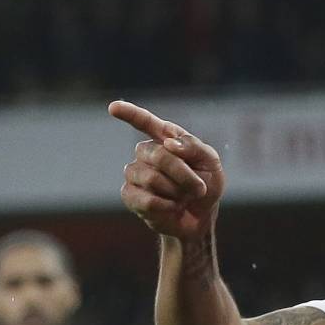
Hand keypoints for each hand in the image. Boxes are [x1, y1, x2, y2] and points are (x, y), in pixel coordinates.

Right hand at [109, 101, 224, 240]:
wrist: (200, 216)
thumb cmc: (205, 184)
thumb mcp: (211, 163)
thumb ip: (194, 147)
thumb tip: (168, 143)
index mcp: (164, 137)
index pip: (145, 121)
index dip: (129, 113)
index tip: (113, 107)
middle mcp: (145, 152)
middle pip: (158, 155)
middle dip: (183, 174)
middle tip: (199, 188)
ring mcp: (134, 173)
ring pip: (151, 178)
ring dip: (176, 192)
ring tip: (182, 197)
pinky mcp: (129, 195)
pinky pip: (147, 200)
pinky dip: (166, 206)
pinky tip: (171, 207)